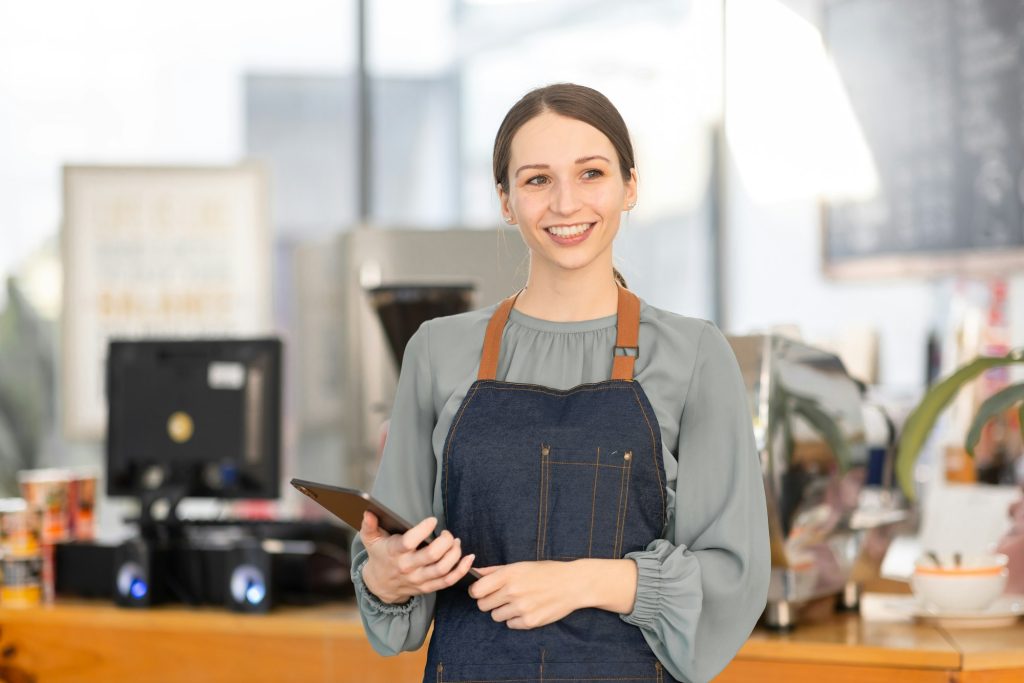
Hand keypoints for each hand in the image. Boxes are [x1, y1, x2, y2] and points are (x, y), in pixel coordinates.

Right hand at [359, 511, 475, 603]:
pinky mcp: (428, 587)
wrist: (380, 585)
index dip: (423, 529)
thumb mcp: (370, 540)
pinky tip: (468, 558)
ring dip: (455, 554)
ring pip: (443, 569)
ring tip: (455, 542)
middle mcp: (408, 567)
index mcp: (395, 553)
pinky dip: (462, 570)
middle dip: (445, 541)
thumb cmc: (380, 556)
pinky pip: (449, 581)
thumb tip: (368, 511)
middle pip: (432, 555)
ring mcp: (419, 579)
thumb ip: (369, 526)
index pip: (410, 542)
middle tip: (447, 533)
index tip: (432, 520)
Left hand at [468, 561, 584, 629]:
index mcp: (508, 575)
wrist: (573, 584)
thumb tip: (474, 572)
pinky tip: (527, 609)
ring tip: (517, 602)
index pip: (476, 590)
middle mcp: (513, 592)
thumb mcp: (520, 565)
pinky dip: (516, 619)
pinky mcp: (530, 622)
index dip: (477, 591)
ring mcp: (521, 608)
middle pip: (483, 605)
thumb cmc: (546, 572)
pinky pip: (510, 624)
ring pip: (495, 616)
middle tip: (502, 596)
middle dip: (489, 601)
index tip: (482, 590)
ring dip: (503, 611)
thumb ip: (494, 571)